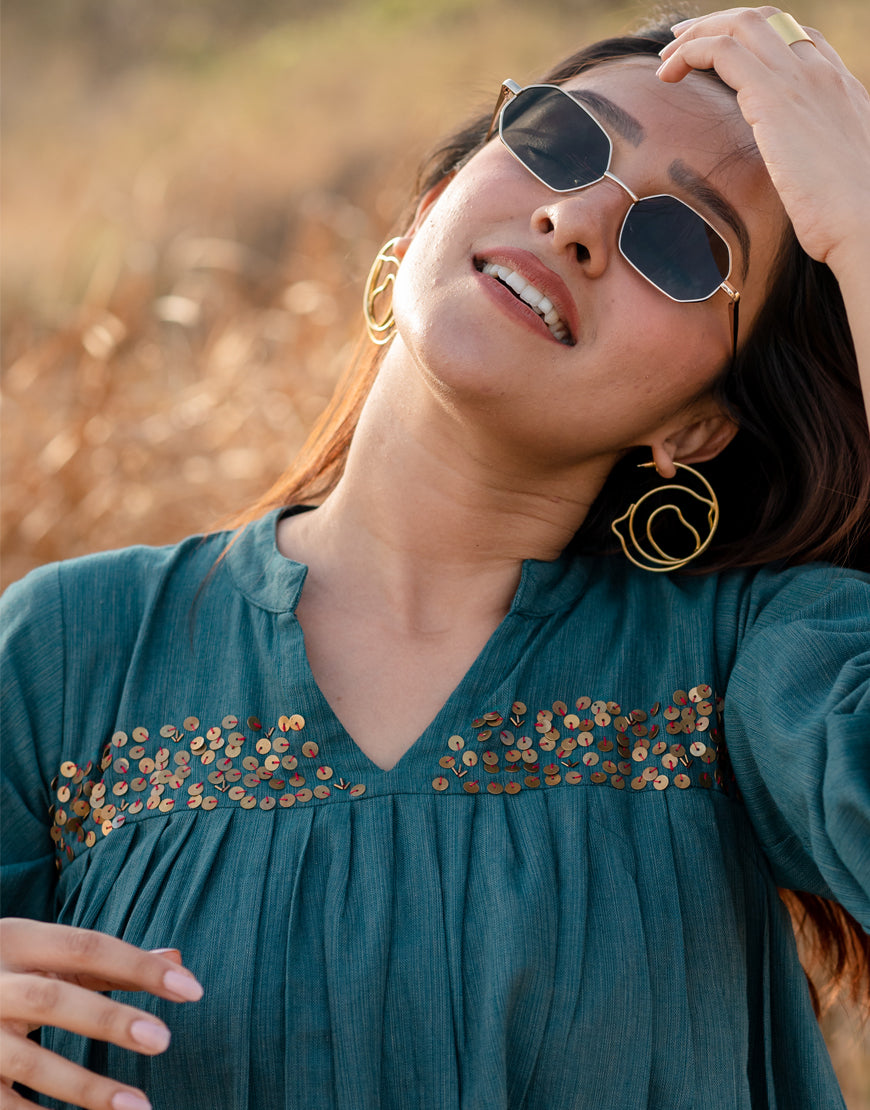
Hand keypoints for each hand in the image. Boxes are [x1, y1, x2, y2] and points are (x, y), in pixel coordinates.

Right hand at [0, 918, 203, 1109]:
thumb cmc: (5, 972)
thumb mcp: (45, 954)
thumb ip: (109, 964)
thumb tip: (179, 964)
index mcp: (17, 939)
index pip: (88, 946)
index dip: (140, 968)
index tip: (192, 990)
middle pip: (53, 999)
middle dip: (110, 1020)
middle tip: (165, 1039)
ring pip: (29, 1062)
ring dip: (88, 1087)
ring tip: (140, 1107)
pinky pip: (4, 1104)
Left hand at [656, 6, 869, 275]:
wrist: (866, 224)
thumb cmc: (850, 218)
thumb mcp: (834, 175)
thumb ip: (813, 159)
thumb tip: (793, 180)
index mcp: (840, 88)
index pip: (796, 37)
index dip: (753, 38)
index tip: (719, 53)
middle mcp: (822, 73)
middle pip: (764, 20)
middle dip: (716, 23)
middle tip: (680, 43)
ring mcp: (799, 79)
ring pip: (740, 25)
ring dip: (696, 35)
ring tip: (666, 61)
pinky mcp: (773, 98)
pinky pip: (722, 51)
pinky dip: (690, 53)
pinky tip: (667, 76)